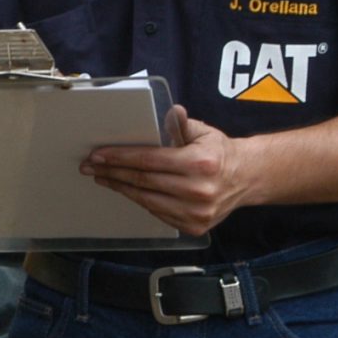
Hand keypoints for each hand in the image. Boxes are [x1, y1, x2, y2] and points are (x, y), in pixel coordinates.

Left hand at [80, 106, 253, 235]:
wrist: (246, 178)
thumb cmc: (219, 152)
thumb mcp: (204, 132)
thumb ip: (182, 124)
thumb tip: (172, 110)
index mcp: (199, 163)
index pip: (149, 160)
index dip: (120, 158)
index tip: (98, 155)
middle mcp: (198, 190)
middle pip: (143, 181)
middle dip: (112, 172)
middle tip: (91, 166)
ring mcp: (196, 212)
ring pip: (146, 200)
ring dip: (121, 188)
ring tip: (104, 177)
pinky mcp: (194, 226)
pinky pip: (158, 213)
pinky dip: (140, 200)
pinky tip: (127, 190)